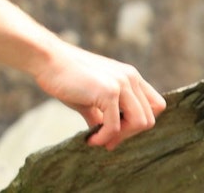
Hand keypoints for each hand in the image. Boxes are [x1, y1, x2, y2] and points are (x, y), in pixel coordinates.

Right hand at [0, 0, 165, 149]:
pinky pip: (115, 126)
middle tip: (107, 142)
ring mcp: (121, 83)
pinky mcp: (108, 91)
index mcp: (129, 76)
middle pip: (149, 118)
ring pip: (140, 123)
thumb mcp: (89, 98)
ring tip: (100, 141)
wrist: (47, 60)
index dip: (140, 123)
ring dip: (120, 137)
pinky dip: (104, 138)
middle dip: (128, 135)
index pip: (156, 105)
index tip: (118, 132)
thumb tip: (104, 135)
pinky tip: (90, 139)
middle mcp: (130, 78)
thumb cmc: (64, 77)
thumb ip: (101, 114)